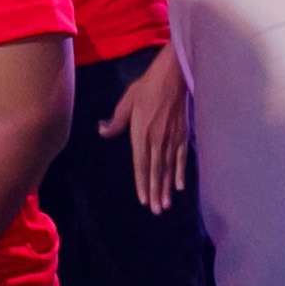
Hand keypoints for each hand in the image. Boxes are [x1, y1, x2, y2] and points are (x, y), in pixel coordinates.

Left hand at [112, 51, 191, 212]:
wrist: (173, 74)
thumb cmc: (147, 86)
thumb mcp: (127, 101)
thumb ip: (116, 120)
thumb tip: (102, 131)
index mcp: (141, 132)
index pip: (140, 164)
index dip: (141, 183)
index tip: (143, 200)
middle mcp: (157, 139)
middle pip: (155, 170)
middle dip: (155, 192)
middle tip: (156, 211)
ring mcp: (172, 138)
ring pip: (168, 168)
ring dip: (166, 187)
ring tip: (166, 205)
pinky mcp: (183, 134)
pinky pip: (182, 157)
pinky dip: (181, 172)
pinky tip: (179, 186)